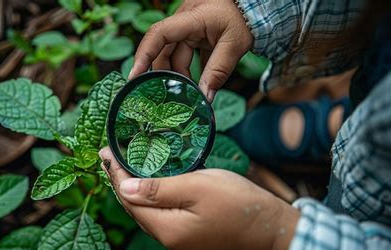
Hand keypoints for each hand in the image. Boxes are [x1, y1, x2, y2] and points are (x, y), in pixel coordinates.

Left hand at [99, 147, 298, 249]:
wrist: (270, 226)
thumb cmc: (237, 203)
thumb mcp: (196, 187)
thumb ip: (157, 189)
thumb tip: (124, 187)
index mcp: (167, 230)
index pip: (130, 200)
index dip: (115, 176)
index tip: (106, 152)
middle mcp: (169, 240)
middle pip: (135, 209)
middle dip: (121, 182)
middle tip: (111, 156)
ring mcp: (180, 241)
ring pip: (147, 212)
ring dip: (135, 190)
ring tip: (125, 166)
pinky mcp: (190, 236)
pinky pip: (161, 215)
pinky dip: (151, 198)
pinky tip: (151, 183)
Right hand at [129, 0, 253, 101]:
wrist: (256, 4)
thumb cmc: (246, 17)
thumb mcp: (235, 46)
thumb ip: (218, 72)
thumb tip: (204, 99)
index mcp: (192, 18)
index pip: (159, 35)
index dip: (143, 55)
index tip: (134, 77)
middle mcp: (184, 20)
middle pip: (163, 50)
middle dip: (165, 74)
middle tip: (170, 96)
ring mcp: (188, 26)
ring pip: (175, 54)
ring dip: (179, 74)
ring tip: (188, 93)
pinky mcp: (195, 33)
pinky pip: (185, 53)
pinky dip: (188, 69)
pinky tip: (195, 85)